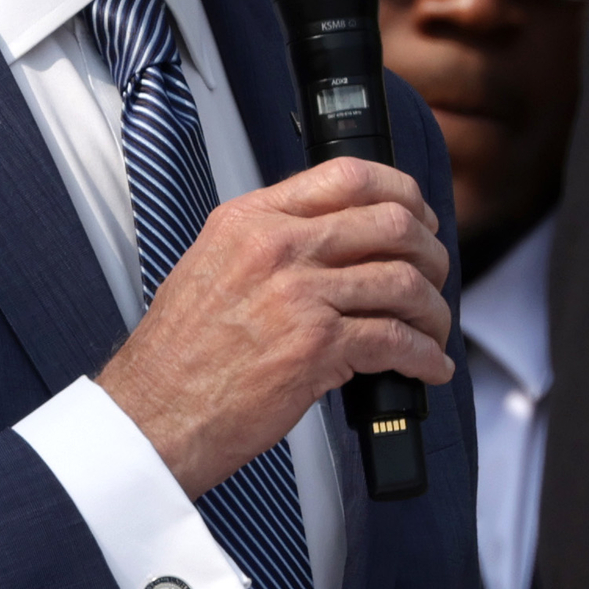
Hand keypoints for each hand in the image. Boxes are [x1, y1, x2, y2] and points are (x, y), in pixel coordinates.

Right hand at [96, 158, 454, 496]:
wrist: (154, 413)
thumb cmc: (179, 355)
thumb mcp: (211, 267)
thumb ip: (266, 243)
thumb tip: (330, 240)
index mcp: (249, 220)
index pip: (347, 175)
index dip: (401, 192)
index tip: (418, 216)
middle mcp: (275, 247)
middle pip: (391, 223)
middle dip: (430, 253)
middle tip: (433, 277)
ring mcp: (298, 295)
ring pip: (404, 282)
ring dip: (434, 312)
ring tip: (432, 332)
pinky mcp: (316, 348)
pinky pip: (398, 341)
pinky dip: (426, 357)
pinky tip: (427, 368)